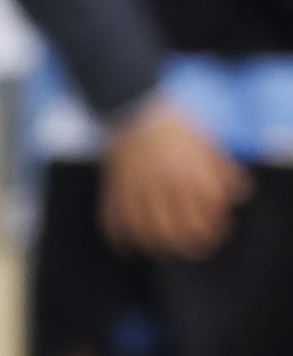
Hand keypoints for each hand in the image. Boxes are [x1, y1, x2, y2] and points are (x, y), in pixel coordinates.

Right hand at [100, 97, 246, 258]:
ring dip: (154, 247)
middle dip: (186, 248)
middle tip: (191, 248)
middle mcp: (165, 186)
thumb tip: (239, 196)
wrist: (136, 106)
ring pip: (145, 232)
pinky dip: (121, 237)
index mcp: (192, 176)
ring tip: (162, 249)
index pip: (206, 220)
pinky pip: (115, 220)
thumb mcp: (209, 144)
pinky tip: (128, 243)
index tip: (215, 232)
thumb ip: (225, 171)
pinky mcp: (115, 186)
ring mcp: (138, 187)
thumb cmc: (177, 126)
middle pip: (176, 234)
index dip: (213, 231)